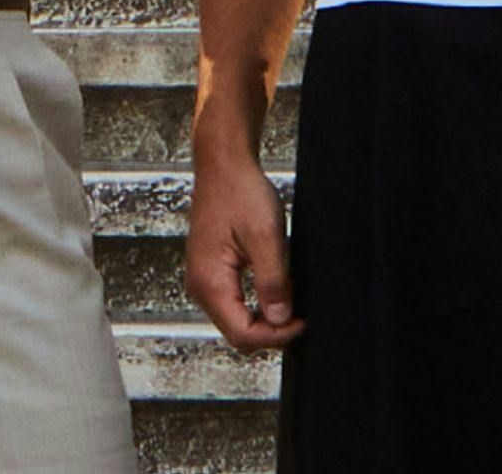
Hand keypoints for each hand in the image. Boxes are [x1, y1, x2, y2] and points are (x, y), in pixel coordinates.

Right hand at [184, 132, 303, 350]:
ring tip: (287, 295)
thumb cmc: (241, 192)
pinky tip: (272, 288)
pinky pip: (233, 305)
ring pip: (235, 322)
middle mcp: (200, 286)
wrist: (223, 165)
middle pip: (237, 334)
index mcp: (209, 281)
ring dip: (264, 318)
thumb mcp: (265, 236)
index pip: (243, 334)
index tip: (302, 320)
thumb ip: (273, 282)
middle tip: (298, 311)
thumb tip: (280, 320)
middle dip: (270, 331)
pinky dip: (255, 305)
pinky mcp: (210, 273)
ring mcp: (203, 280)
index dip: (276, 335)